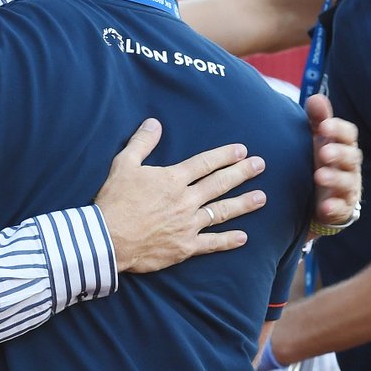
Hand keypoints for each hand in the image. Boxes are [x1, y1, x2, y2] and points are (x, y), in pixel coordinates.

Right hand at [95, 118, 265, 273]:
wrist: (109, 238)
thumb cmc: (115, 201)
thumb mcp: (123, 164)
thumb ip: (142, 143)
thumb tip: (154, 123)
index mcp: (173, 180)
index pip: (205, 163)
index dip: (225, 155)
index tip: (242, 150)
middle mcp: (186, 200)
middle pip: (220, 184)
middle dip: (242, 173)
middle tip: (261, 166)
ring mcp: (188, 225)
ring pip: (222, 212)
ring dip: (243, 204)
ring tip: (261, 198)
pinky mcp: (185, 247)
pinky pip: (211, 243)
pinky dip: (228, 241)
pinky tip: (243, 237)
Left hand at [306, 95, 361, 227]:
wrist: (323, 196)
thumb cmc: (322, 160)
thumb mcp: (319, 138)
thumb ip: (318, 119)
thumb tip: (315, 98)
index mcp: (345, 145)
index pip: (348, 134)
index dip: (338, 129)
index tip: (324, 126)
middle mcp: (350, 165)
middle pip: (350, 157)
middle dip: (338, 154)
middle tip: (323, 152)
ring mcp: (348, 187)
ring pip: (346, 182)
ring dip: (334, 178)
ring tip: (319, 176)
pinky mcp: (342, 208)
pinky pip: (341, 208)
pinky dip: (334, 207)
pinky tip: (325, 206)